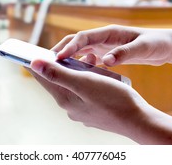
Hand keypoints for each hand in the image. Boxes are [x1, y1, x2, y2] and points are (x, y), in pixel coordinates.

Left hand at [29, 59, 149, 137]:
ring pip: (73, 85)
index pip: (43, 78)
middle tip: (72, 51)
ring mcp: (82, 110)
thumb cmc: (113, 99)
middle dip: (62, 64)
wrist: (138, 120)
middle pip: (58, 80)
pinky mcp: (93, 110)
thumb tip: (33, 64)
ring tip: (91, 60)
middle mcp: (70, 107)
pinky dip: (88, 79)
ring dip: (78, 70)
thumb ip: (57, 74)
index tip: (35, 50)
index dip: (38, 63)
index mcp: (64, 99)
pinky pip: (84, 91)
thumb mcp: (83, 82)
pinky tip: (99, 74)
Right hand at [53, 25, 171, 66]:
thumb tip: (105, 61)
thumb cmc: (156, 43)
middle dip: (61, 50)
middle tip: (47, 63)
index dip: (69, 47)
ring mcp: (105, 45)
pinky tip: (80, 74)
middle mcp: (104, 37)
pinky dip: (81, 64)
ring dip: (69, 58)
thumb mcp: (143, 48)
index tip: (57, 58)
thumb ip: (124, 53)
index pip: (83, 37)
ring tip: (57, 69)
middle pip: (76, 41)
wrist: (166, 46)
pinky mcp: (108, 53)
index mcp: (109, 32)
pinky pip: (89, 58)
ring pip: (80, 50)